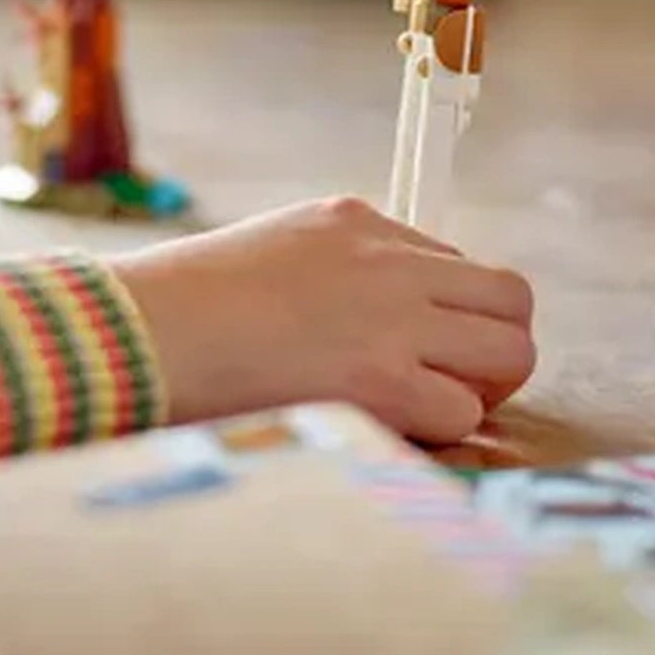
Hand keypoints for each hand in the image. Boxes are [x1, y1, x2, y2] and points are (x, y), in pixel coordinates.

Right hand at [109, 197, 536, 446]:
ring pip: (512, 351)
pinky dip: (438, 433)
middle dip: (492, 348)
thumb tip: (369, 329)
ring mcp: (394, 317)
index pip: (456, 265)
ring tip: (425, 413)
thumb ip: (336, 275)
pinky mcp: (384, 379)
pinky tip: (387, 434)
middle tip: (449, 386)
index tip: (414, 350)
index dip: (448, 317)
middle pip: (511, 298)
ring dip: (480, 390)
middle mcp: (390, 259)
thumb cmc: (183, 307)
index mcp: (357, 220)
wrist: (141, 330)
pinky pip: (463, 412)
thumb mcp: (271, 253)